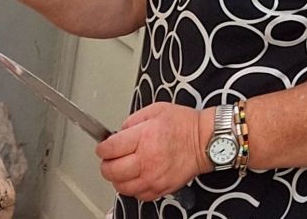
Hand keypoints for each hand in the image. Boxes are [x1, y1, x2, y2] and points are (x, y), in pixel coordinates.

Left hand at [95, 103, 212, 200]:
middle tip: (108, 159)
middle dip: (105, 165)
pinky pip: (139, 196)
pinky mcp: (162, 188)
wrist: (205, 141)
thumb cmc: (183, 124)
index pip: (109, 149)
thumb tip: (118, 134)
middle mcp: (147, 160)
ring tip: (120, 170)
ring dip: (117, 179)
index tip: (103, 147)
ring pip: (122, 187)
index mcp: (143, 138)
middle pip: (111, 171)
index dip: (101, 148)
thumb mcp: (154, 110)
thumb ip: (131, 121)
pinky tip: (135, 179)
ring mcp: (154, 177)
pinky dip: (133, 189)